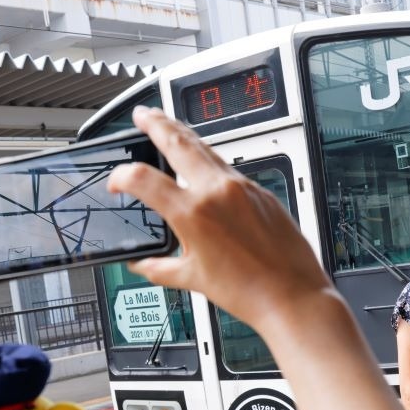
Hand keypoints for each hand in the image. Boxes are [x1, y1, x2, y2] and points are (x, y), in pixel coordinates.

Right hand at [108, 107, 330, 330]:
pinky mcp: (261, 192)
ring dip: (184, 135)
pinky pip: (229, 167)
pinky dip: (211, 160)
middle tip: (142, 114)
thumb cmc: (250, 291)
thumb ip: (161, 268)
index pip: (143, 179)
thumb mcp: (193, 279)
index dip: (120, 176)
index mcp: (193, 213)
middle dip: (157, 123)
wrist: (292, 295)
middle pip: (178, 142)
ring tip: (170, 127)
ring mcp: (243, 188)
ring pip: (207, 149)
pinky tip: (206, 164)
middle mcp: (217, 191)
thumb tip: (143, 264)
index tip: (116, 183)